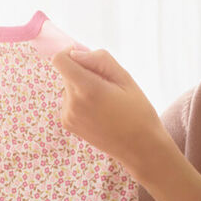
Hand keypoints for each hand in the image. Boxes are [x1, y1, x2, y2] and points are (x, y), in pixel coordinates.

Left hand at [51, 47, 165, 174]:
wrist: (140, 147)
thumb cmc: (138, 111)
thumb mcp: (125, 78)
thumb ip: (99, 60)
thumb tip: (75, 53)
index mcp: (88, 88)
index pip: (60, 60)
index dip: (70, 53)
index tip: (85, 58)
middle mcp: (73, 103)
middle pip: (66, 72)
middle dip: (83, 72)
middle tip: (107, 85)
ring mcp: (68, 115)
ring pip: (68, 87)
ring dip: (81, 87)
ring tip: (105, 101)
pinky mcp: (68, 123)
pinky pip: (69, 101)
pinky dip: (80, 100)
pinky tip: (98, 111)